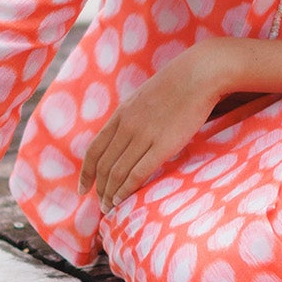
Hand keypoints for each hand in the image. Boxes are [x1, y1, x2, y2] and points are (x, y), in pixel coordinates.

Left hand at [80, 44, 225, 213]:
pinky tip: (122, 200)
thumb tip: (130, 131)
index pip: (94, 150)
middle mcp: (127, 127)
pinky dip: (126, 189)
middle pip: (104, 165)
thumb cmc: (178, 83)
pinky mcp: (163, 145)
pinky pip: (137, 172)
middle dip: (99, 188)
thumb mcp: (145, 96)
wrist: (198, 74)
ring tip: (109, 208)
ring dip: (110, 193)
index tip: (83, 188)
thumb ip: (134, 114)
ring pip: (117, 172)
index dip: (86, 173)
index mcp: (121, 114)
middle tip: (100, 205)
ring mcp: (143, 136)